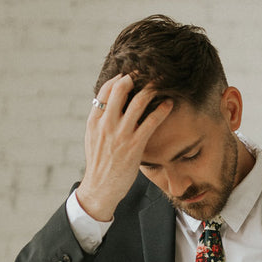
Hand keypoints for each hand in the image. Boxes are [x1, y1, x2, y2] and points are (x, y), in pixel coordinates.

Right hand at [77, 74, 172, 220]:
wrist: (100, 189)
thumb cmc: (100, 164)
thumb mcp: (92, 138)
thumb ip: (101, 120)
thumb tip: (110, 104)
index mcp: (94, 120)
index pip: (105, 90)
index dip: (120, 78)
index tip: (131, 75)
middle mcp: (106, 124)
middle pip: (121, 88)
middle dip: (137, 77)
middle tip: (149, 73)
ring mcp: (121, 134)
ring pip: (138, 102)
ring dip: (152, 89)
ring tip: (162, 84)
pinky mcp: (134, 145)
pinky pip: (151, 121)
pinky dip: (162, 109)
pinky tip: (169, 104)